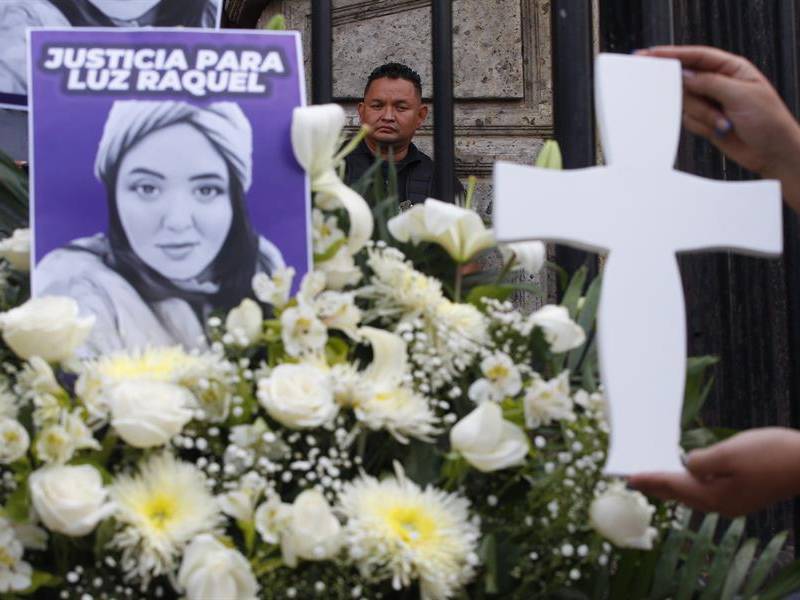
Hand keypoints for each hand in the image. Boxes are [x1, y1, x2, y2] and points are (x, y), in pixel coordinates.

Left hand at [628, 428, 799, 516]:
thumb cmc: (772, 455)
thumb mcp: (730, 453)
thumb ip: (702, 462)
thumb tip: (687, 467)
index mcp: (715, 496)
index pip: (673, 486)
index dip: (650, 479)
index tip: (629, 477)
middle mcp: (722, 505)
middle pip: (681, 495)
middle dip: (657, 487)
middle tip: (636, 481)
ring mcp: (735, 502)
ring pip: (694, 495)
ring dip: (673, 487)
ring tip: (656, 480)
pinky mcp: (745, 495)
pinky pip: (708, 491)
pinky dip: (691, 484)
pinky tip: (689, 477)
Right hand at [637, 45, 799, 212]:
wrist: (771, 152)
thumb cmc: (768, 121)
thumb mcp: (740, 95)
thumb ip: (709, 83)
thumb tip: (685, 76)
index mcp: (732, 68)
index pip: (697, 56)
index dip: (673, 54)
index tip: (651, 55)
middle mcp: (719, 83)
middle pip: (687, 81)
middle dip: (693, 97)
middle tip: (699, 104)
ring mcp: (711, 102)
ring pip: (687, 104)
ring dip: (703, 116)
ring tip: (725, 123)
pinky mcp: (705, 120)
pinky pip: (689, 120)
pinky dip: (702, 126)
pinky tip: (720, 130)